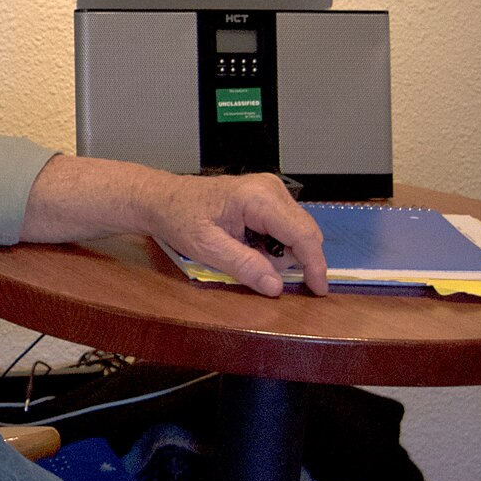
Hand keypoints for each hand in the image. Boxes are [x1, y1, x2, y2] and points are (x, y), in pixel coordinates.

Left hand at [21, 156, 327, 296]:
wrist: (160, 198)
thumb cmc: (179, 218)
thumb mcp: (206, 247)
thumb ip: (243, 265)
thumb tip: (276, 287)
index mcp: (259, 198)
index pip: (302, 234)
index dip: (314, 265)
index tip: (319, 291)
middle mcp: (271, 189)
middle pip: (305, 232)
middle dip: (298, 260)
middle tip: (270, 279)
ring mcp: (270, 191)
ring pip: (297, 230)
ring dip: (283, 253)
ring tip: (248, 258)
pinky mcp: (265, 197)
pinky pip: (284, 227)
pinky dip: (275, 245)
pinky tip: (249, 248)